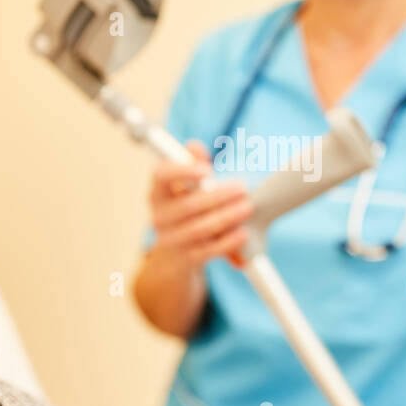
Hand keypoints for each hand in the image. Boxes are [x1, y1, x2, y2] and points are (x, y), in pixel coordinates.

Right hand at [148, 141, 253, 270]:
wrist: (175, 256)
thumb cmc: (186, 209)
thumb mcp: (185, 187)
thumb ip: (192, 163)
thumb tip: (194, 146)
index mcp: (158, 192)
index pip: (161, 176)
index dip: (182, 171)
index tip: (207, 169)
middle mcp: (159, 216)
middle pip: (187, 205)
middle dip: (218, 197)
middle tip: (242, 189)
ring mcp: (170, 240)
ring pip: (199, 229)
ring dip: (226, 217)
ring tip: (247, 208)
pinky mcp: (185, 259)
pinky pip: (207, 251)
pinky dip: (227, 242)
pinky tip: (243, 233)